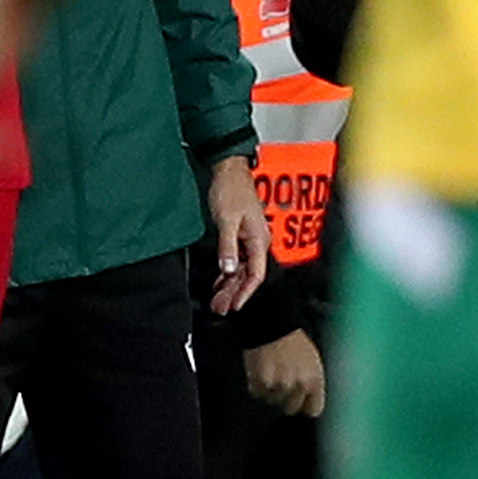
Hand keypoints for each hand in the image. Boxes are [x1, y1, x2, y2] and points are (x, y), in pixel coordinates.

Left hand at [204, 153, 270, 314]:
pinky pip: (237, 260)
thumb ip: (228, 246)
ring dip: (230, 285)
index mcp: (259, 239)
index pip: (256, 274)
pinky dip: (228, 272)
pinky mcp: (241, 234)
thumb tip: (230, 269)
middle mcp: (258, 241)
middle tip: (220, 308)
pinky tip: (220, 281)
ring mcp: (250, 239)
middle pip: (248, 275)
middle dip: (234, 294)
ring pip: (242, 269)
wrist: (229, 170)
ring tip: (218, 300)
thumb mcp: (227, 220)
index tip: (234, 306)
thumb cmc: (231, 189)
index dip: (245, 293)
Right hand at [243, 328, 325, 418]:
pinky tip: (262, 370)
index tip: (300, 404)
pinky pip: (258, 393)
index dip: (305, 407)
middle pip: (291, 409)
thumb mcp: (313, 361)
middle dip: (285, 399)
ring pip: (272, 401)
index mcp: (315, 381)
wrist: (271, 325)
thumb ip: (312, 383)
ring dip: (270, 390)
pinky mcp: (261, 383)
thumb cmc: (292, 340)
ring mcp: (279, 385)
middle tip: (282, 384)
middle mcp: (298, 385)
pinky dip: (257, 384)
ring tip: (271, 372)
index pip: (313, 410)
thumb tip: (310, 399)